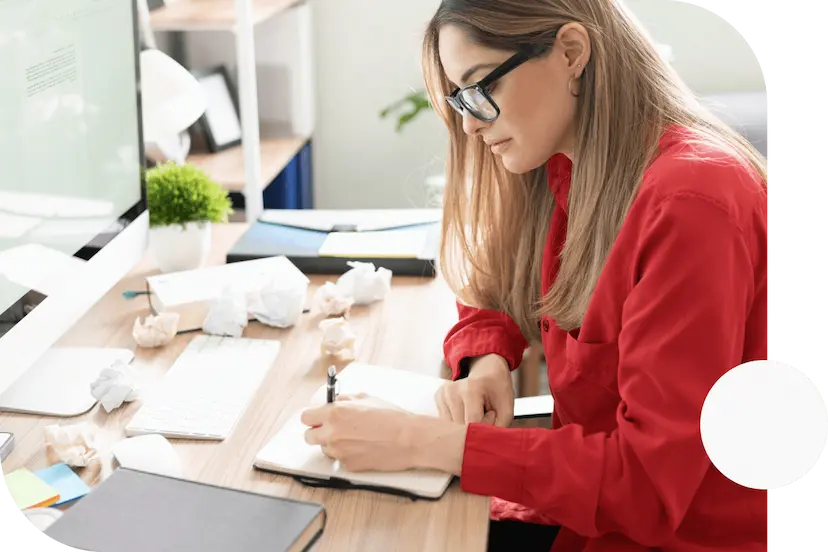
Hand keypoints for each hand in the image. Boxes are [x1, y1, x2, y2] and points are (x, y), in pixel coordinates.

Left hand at [300, 394, 418, 471]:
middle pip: (308, 436)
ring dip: (332, 444)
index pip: (305, 418)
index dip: (313, 417)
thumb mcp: (366, 398)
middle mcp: (332, 433)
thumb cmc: (391, 417)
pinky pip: (339, 459)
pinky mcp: (348, 465)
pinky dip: (346, 454)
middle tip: (331, 429)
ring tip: (353, 438)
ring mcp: (339, 452)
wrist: (409, 438)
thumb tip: (334, 402)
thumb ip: (344, 401)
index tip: (318, 418)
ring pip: (324, 449)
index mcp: (335, 413)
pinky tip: (362, 447)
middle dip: (318, 432)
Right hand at [435, 354, 513, 426]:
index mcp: (470, 390)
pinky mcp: (438, 398)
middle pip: (460, 428)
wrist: (487, 370)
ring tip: (475, 413)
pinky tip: (466, 412)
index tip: (492, 420)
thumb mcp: (506, 408)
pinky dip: (458, 423)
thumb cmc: (498, 389)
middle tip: (485, 416)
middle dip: (473, 430)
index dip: (483, 429)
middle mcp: (452, 391)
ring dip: (464, 427)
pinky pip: (447, 422)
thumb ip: (497, 429)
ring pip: (451, 428)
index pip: (472, 424)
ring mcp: (443, 394)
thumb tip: (483, 447)